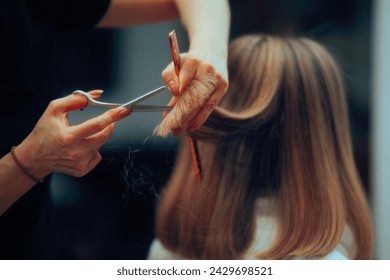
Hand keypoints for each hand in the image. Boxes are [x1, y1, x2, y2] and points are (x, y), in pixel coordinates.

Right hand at [14, 90, 130, 177]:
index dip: (113, 116)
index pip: (98, 124)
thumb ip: (76, 99)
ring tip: (81, 137)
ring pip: (101, 145)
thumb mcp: (54, 109)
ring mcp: (79, 163)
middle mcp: (75, 152)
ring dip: (97, 138)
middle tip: (107, 120)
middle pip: (104, 136)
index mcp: (68, 137)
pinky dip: (93, 150)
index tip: (124, 110)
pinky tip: (80, 148)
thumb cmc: (44, 132)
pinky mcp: (81, 170)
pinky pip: (97, 156)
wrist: (34, 157)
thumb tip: (98, 95)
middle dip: (109, 125)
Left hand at [162, 48, 227, 134]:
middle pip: (192, 97)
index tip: (165, 116)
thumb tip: (174, 93)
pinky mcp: (223, 87)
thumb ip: (170, 77)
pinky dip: (200, 118)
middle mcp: (207, 70)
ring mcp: (217, 79)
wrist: (212, 53)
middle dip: (180, 115)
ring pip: (201, 104)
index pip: (183, 84)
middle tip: (170, 128)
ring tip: (178, 131)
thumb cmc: (190, 62)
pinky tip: (191, 127)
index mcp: (193, 61)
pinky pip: (210, 106)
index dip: (175, 101)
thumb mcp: (176, 63)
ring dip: (189, 120)